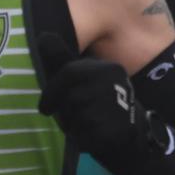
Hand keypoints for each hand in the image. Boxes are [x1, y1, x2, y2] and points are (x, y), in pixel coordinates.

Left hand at [35, 33, 165, 174]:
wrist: (132, 135)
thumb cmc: (98, 105)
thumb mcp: (81, 79)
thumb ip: (61, 61)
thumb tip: (42, 35)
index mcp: (107, 68)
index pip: (70, 72)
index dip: (52, 91)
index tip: (44, 109)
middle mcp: (115, 83)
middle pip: (73, 98)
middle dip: (65, 112)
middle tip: (69, 119)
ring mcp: (120, 106)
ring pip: (78, 118)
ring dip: (74, 126)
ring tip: (84, 126)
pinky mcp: (119, 129)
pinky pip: (86, 136)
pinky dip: (82, 139)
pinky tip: (92, 136)